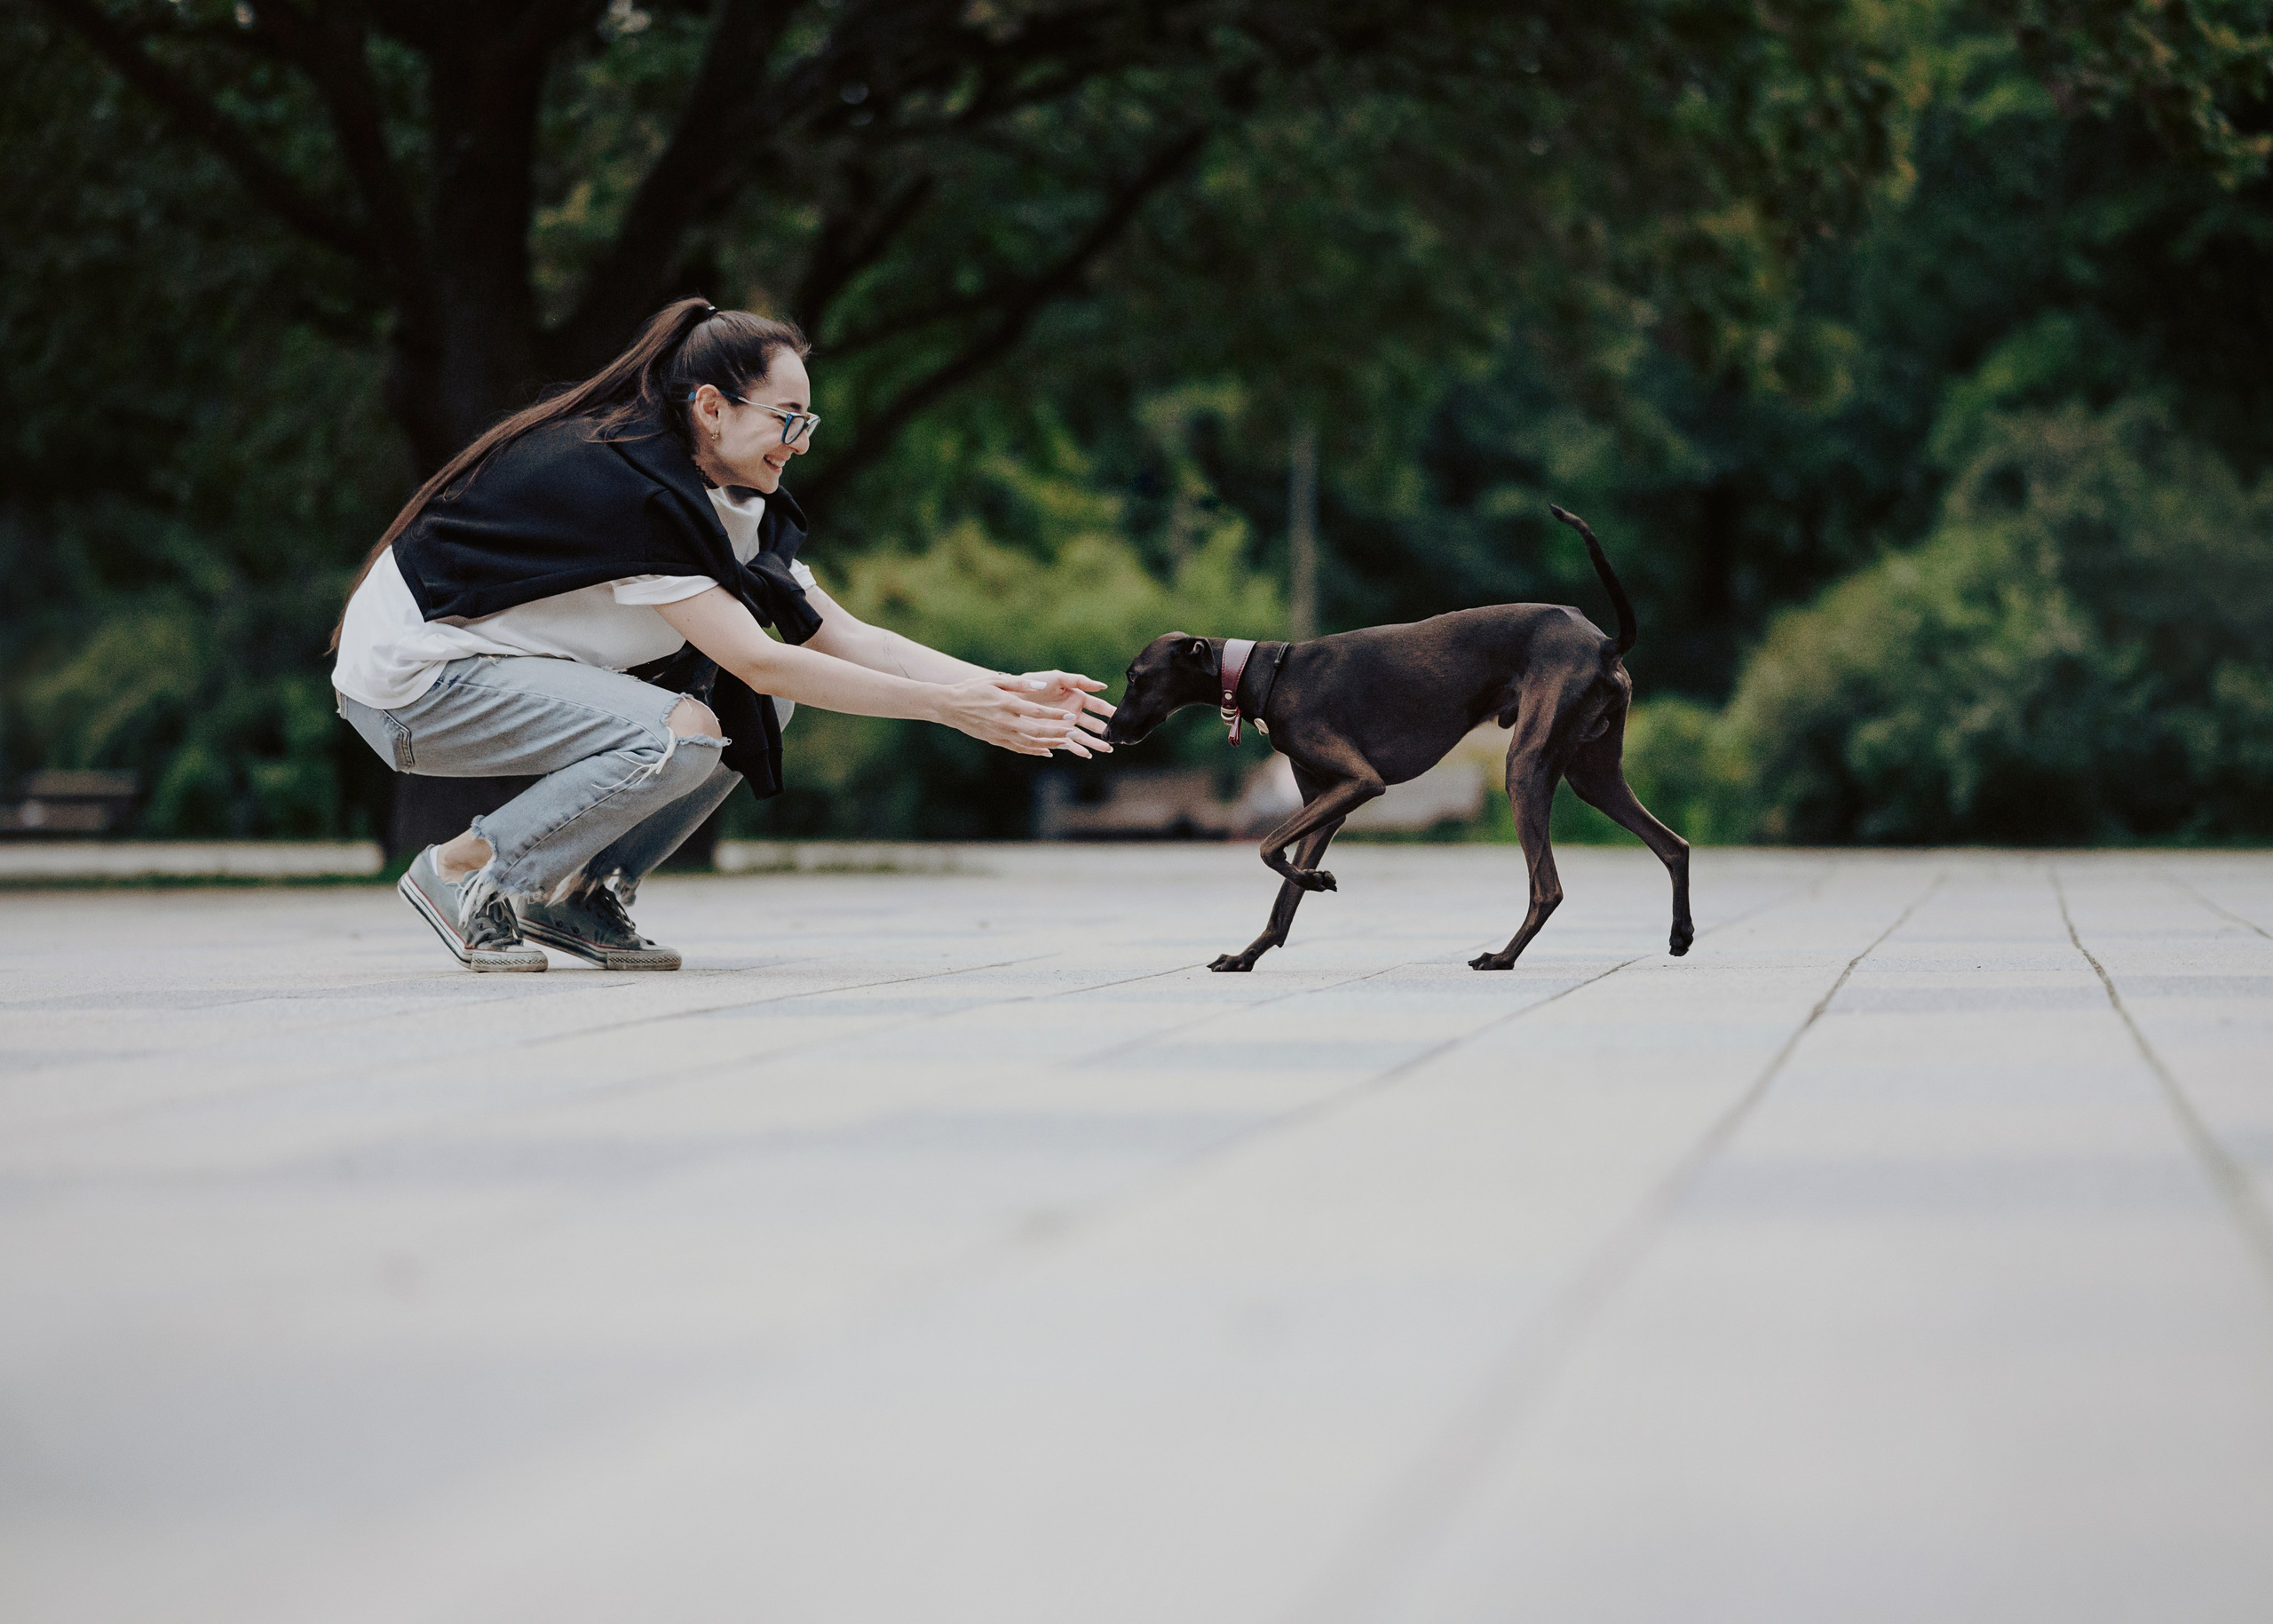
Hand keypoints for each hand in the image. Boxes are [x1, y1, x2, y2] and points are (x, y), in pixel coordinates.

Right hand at [936, 674, 1111, 757]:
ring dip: (1050, 743)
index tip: (1070, 716)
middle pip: (1036, 731)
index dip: (1055, 715)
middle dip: (1057, 733)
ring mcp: (1000, 734)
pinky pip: (1019, 748)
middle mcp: (1004, 722)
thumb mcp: (995, 681)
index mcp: (1006, 704)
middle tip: (1074, 732)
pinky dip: (1035, 750)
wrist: (950, 706)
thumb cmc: (973, 689)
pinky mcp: (996, 741)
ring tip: (1066, 742)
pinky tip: (1048, 751)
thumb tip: (1041, 686)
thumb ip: (1020, 684)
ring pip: (1030, 743)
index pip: (1036, 712)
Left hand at [1011, 670, 1115, 756]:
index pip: (1098, 706)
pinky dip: (1078, 749)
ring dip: (1095, 743)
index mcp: (1077, 697)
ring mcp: (1064, 725)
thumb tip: (1103, 686)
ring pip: (1084, 736)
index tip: (1121, 716)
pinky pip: (1069, 744)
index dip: (1110, 711)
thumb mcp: (1058, 678)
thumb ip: (1080, 681)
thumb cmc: (1035, 683)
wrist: (1013, 696)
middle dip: (1106, 730)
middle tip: (1117, 737)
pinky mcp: (1054, 734)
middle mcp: (1073, 713)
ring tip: (1107, 749)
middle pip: (1094, 724)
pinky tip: (1087, 754)